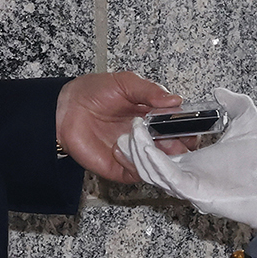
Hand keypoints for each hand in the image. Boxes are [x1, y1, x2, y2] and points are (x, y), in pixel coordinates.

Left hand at [56, 71, 181, 180]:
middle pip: (177, 151)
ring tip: (143, 141)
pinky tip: (119, 148)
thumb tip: (176, 101)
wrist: (65, 108)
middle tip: (174, 139)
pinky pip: (137, 174)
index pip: (181, 128)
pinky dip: (134, 164)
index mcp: (155, 117)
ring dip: (157, 157)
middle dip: (180, 147)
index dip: (190, 129)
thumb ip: (150, 91)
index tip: (191, 127)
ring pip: (160, 166)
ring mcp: (136, 154)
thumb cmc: (94, 92)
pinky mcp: (120, 168)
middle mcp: (149, 138)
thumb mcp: (125, 83)